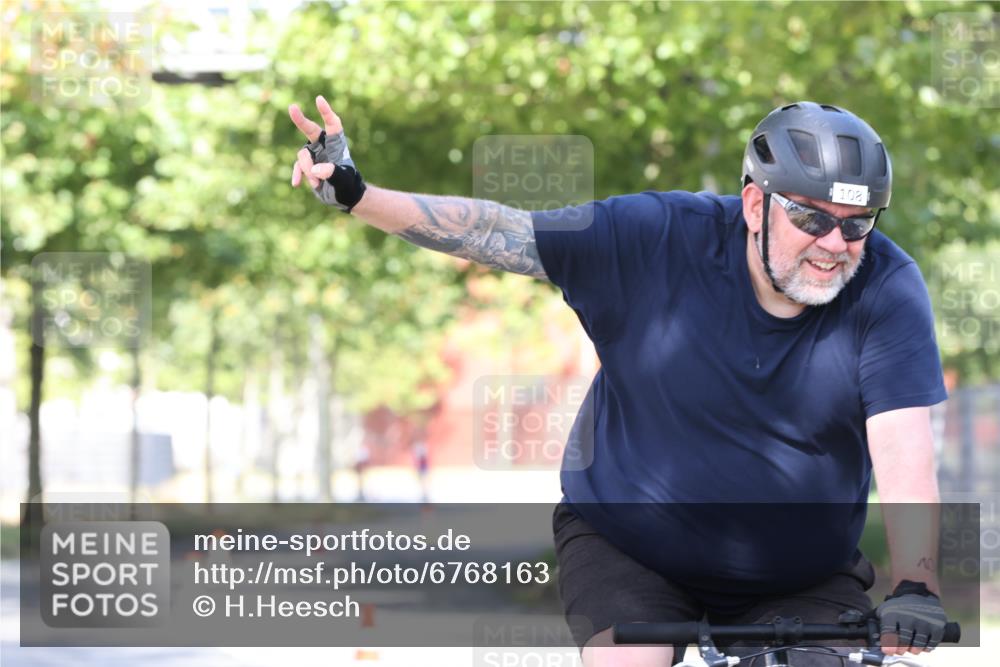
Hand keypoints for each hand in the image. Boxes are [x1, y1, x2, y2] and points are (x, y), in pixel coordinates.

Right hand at [288, 95, 366, 211]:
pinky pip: (298, 167)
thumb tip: (315, 169)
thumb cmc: (348, 185)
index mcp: (337, 144)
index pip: (332, 124)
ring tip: (317, 184)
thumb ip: (332, 173)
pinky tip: (296, 184)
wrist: (344, 196)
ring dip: (308, 170)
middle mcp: (324, 146)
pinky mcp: (307, 166)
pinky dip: (297, 174)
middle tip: (292, 107)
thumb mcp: (343, 180)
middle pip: (311, 130)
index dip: (326, 112)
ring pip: (303, 156)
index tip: (319, 99)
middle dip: (301, 120)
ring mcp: (314, 156)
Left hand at [877, 580, 946, 655]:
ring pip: (918, 644)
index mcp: (893, 614)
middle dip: (901, 649)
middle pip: (904, 641)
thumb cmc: (899, 607)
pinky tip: (923, 645)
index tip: (888, 651)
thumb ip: (876, 621)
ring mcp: (924, 622)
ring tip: (912, 649)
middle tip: (900, 650)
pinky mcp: (937, 626)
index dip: (888, 644)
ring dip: (914, 650)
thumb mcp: (885, 609)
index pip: (888, 632)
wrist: (920, 595)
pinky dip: (927, 647)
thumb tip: (866, 637)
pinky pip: (932, 643)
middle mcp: (909, 617)